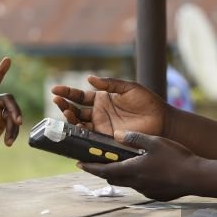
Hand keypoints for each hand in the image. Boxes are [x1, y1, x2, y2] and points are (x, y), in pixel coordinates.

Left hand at [0, 57, 22, 163]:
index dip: (0, 72)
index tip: (7, 60)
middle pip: (9, 100)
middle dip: (14, 110)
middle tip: (18, 122)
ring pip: (13, 114)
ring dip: (14, 127)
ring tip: (9, 141)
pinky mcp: (3, 124)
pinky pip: (13, 124)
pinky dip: (13, 133)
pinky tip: (8, 143)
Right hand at [51, 76, 169, 137]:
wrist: (161, 120)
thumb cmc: (147, 102)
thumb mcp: (128, 88)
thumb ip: (109, 84)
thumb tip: (89, 79)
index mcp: (102, 99)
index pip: (80, 96)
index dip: (67, 93)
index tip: (55, 89)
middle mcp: (98, 113)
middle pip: (76, 109)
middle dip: (64, 104)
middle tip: (56, 100)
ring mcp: (101, 126)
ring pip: (79, 123)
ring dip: (70, 117)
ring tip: (65, 110)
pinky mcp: (106, 138)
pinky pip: (89, 135)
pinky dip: (80, 131)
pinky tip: (75, 125)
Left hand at [77, 130, 195, 200]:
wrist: (196, 178)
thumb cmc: (175, 158)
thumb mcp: (154, 141)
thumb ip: (134, 138)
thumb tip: (117, 134)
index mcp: (131, 170)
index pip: (103, 170)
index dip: (89, 167)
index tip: (78, 164)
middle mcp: (135, 183)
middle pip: (112, 178)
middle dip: (103, 171)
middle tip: (98, 162)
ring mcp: (146, 191)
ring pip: (127, 183)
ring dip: (122, 175)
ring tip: (123, 164)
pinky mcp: (156, 195)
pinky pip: (141, 187)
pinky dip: (138, 179)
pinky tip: (147, 171)